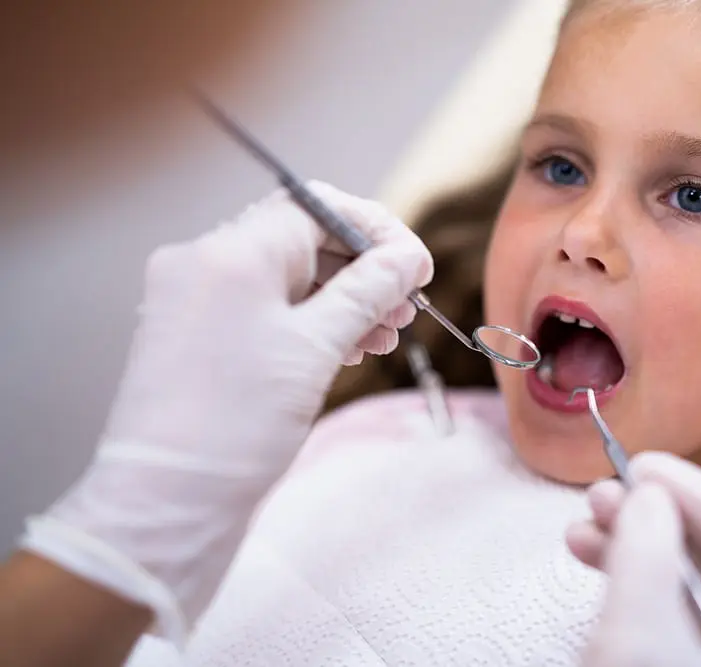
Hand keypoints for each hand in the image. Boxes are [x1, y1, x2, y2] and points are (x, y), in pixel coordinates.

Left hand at [20, 182, 431, 644]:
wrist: (168, 503)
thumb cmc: (236, 425)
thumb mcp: (317, 348)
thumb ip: (369, 291)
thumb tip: (408, 256)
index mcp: (230, 252)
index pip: (318, 207)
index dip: (376, 231)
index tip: (416, 267)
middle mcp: (204, 262)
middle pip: (303, 240)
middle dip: (363, 271)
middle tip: (406, 308)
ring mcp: (196, 299)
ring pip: (287, 279)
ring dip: (342, 300)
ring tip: (384, 336)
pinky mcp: (197, 335)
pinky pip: (265, 310)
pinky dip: (309, 322)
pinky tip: (347, 349)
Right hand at [568, 452, 700, 666]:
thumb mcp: (638, 642)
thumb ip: (647, 564)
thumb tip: (650, 491)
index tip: (642, 468)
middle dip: (658, 512)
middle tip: (603, 492)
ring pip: (683, 577)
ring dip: (631, 537)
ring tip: (583, 521)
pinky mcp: (675, 660)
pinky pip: (659, 603)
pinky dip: (624, 574)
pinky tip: (586, 552)